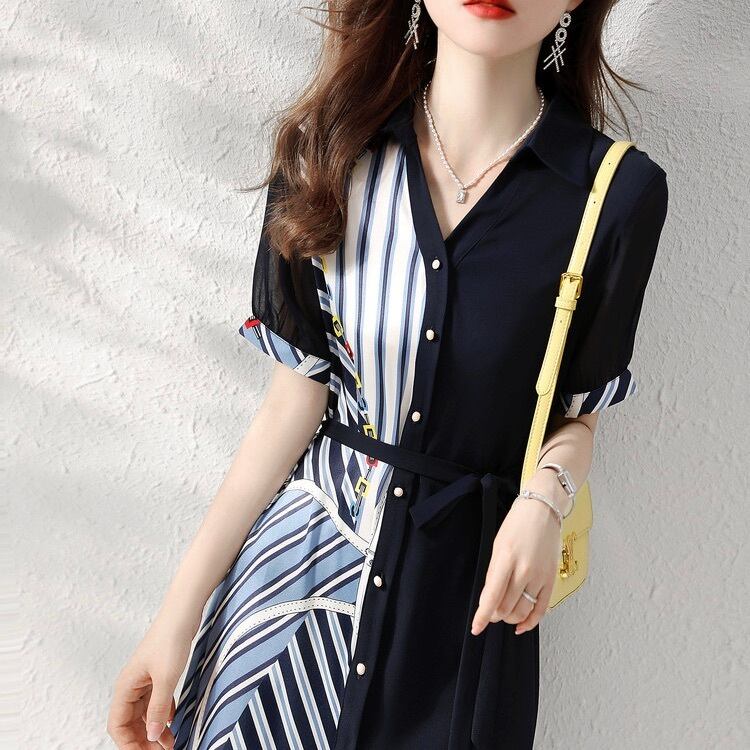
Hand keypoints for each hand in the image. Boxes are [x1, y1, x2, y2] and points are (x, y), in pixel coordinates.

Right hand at [107, 616, 194, 748]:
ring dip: (155, 729)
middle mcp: (132, 685)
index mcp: (126, 686)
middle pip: (131, 722)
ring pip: (144, 713)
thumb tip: (153, 736)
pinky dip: (162, 713)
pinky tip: (172, 720)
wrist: (183, 612)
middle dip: (144, 740)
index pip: (118, 725)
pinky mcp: (158, 674)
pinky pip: (156, 701)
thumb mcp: (166, 678)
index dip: (129, 744)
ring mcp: (145, 679)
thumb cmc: (170, 638)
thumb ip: (158, 708)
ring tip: (170, 742)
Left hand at [471, 493, 560, 635]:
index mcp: (506, 558)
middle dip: (494, 615)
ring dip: (509, 618)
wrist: (543, 510)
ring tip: (503, 614)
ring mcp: (540, 576)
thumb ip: (493, 573)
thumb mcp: (497, 545)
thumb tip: (489, 599)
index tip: (476, 628)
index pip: (492, 596)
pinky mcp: (552, 579)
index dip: (482, 616)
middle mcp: (525, 570)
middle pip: (506, 607)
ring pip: (522, 611)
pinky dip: (530, 621)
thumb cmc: (517, 524)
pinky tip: (521, 625)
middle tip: (490, 612)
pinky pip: (542, 609)